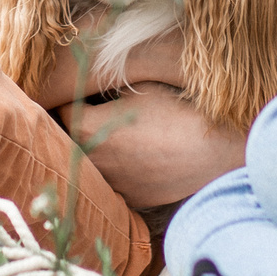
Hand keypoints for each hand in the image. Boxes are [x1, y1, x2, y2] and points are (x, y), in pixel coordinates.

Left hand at [60, 83, 246, 209]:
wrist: (216, 150)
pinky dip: (115, 168)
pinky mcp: (131, 198)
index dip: (68, 95)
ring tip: (115, 132)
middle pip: (69, 139)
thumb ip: (107, 83)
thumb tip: (92, 77)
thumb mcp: (139, 84)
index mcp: (87, 127)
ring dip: (93, 148)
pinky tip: (134, 155)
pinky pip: (111, 181)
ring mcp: (111, 184)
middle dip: (76, 123)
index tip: (79, 87)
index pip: (60, 108)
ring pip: (88, 164)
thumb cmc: (178, 110)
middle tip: (91, 107)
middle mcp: (92, 160)